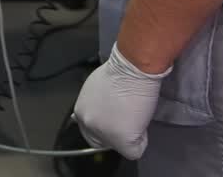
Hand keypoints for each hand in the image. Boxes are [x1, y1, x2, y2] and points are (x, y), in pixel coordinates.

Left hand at [73, 43, 168, 159]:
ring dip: (128, 135)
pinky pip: (135, 151)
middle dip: (113, 134)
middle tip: (124, 120)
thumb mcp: (94, 89)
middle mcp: (88, 124)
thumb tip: (97, 113)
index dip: (104, 128)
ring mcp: (104, 133)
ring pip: (119, 147)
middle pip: (101, 142)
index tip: (113, 120)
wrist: (132, 70)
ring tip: (132, 115)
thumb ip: (92, 104)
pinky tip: (140, 121)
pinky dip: (141, 140)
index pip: (88, 132)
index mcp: (80, 111)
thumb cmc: (117, 74)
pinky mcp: (122, 140)